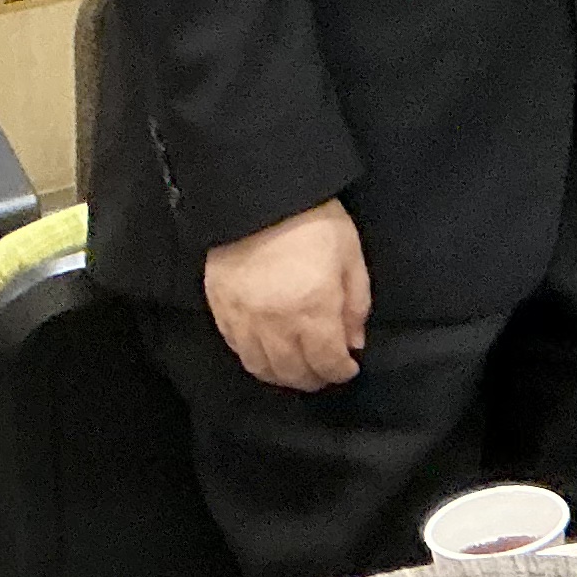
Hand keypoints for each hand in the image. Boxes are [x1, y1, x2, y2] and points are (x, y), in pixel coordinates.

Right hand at [204, 199, 368, 392]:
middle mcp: (276, 324)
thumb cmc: (314, 221)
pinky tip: (267, 355)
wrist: (258, 197)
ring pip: (261, 368)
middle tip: (325, 374)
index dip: (340, 372)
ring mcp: (244, 320)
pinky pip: (237, 350)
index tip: (349, 369)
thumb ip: (356, 304)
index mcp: (313, 310)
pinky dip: (255, 360)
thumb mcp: (350, 256)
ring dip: (282, 376)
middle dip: (313, 379)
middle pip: (293, 372)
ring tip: (297, 371)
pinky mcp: (221, 311)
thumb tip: (354, 342)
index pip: (326, 362)